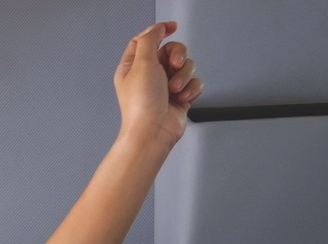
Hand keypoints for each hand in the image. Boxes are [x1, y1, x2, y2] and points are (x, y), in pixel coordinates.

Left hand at [115, 21, 202, 146]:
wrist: (153, 132)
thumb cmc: (142, 104)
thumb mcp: (142, 63)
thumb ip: (149, 40)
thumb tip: (156, 28)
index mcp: (132, 67)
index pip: (146, 40)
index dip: (159, 31)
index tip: (172, 27)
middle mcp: (148, 75)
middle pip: (171, 50)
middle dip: (178, 55)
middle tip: (174, 65)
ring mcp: (165, 86)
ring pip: (186, 66)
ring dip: (183, 76)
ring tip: (174, 90)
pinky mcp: (180, 97)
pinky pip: (194, 83)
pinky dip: (191, 90)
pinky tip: (181, 99)